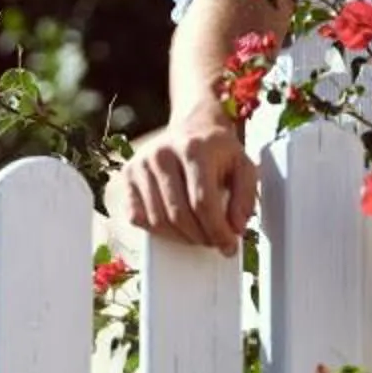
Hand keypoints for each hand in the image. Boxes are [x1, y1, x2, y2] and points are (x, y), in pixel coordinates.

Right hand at [106, 115, 256, 254]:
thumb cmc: (217, 151)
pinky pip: (137, 218)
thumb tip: (235, 230)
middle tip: (214, 242)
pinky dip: (157, 231)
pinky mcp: (127, 175)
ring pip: (158, 221)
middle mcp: (162, 154)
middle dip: (200, 237)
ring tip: (198, 234)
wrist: (192, 125)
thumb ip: (245, 198)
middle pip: (179, 215)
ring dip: (181, 238)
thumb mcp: (243, 166)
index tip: (229, 247)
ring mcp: (140, 164)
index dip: (216, 231)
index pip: (202, 202)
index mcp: (193, 148)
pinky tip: (175, 226)